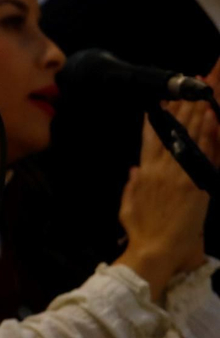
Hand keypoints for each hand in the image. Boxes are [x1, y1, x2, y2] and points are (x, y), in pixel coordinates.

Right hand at [117, 102, 218, 297]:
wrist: (155, 251)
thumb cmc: (140, 232)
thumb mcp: (128, 206)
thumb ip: (131, 186)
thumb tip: (134, 170)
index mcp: (144, 174)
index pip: (151, 138)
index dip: (158, 117)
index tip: (163, 100)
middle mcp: (160, 170)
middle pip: (172, 132)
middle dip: (180, 107)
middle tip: (188, 86)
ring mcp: (178, 175)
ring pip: (188, 137)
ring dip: (196, 113)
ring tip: (201, 93)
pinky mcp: (194, 184)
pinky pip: (201, 154)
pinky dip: (206, 134)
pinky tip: (209, 117)